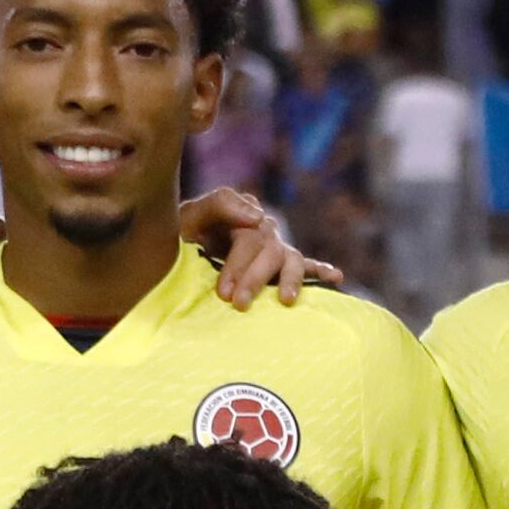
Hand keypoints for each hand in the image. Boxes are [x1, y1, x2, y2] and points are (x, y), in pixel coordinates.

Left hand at [182, 186, 338, 305]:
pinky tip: (336, 278)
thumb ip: (219, 204)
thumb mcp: (190, 215)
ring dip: (291, 279)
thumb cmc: (181, 233)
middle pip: (270, 250)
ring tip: (286, 299)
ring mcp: (273, 245)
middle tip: (239, 304)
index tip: (224, 293)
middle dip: (256, 278)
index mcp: (241, 214)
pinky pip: (304, 264)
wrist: (172, 248)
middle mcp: (262, 228)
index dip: (238, 265)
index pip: (249, 238)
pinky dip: (320, 271)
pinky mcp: (279, 263)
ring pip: (290, 259)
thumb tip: (258, 217)